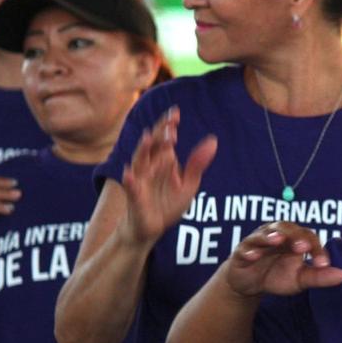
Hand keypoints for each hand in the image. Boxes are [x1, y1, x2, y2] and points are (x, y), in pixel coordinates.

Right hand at [120, 107, 217, 245]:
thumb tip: (213, 140)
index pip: (164, 138)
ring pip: (139, 162)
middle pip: (151, 145)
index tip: (176, 114)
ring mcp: (140, 181)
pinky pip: (131, 188)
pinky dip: (130, 181)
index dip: (168, 126)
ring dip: (144, 150)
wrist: (152, 228)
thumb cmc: (167, 204)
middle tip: (170, 124)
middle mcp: (148, 166)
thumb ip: (197, 163)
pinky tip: (128, 174)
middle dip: (159, 134)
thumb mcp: (188, 184)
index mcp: (161, 160)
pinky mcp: (135, 198)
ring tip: (148, 137)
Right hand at [222, 222, 341, 297]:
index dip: (316, 249)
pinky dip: (250, 250)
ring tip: (277, 240)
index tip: (323, 264)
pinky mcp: (242, 250)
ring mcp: (258, 241)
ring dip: (271, 236)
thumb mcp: (300, 279)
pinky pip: (246, 247)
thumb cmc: (277, 276)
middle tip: (303, 248)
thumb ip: (321, 276)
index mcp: (295, 238)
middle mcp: (277, 234)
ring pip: (266, 233)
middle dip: (296, 237)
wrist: (249, 284)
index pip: (309, 237)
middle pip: (288, 229)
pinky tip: (253, 255)